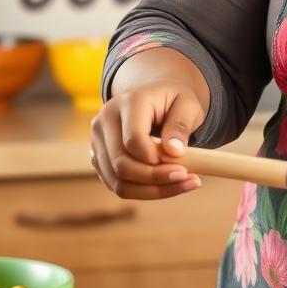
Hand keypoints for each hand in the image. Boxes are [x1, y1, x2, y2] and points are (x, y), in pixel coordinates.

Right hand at [90, 82, 205, 199]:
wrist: (156, 96)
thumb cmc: (174, 100)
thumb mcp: (188, 105)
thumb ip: (181, 125)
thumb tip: (174, 151)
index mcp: (128, 102)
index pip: (133, 140)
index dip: (155, 161)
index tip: (182, 169)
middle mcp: (105, 120)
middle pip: (121, 164)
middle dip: (154, 179)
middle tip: (186, 179)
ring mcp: (98, 140)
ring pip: (117, 180)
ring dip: (150, 191)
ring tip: (182, 185)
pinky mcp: (99, 157)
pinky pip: (117, 184)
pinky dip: (143, 191)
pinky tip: (167, 186)